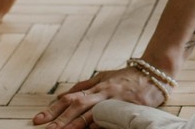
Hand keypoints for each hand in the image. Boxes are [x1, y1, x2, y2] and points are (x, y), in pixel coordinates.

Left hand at [36, 66, 165, 128]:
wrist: (156, 72)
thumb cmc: (128, 77)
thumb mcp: (104, 77)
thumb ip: (84, 87)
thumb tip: (62, 96)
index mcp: (95, 85)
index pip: (70, 98)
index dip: (53, 109)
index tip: (38, 119)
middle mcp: (102, 92)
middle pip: (77, 105)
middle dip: (59, 118)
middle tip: (44, 128)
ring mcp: (115, 100)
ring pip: (91, 113)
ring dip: (74, 124)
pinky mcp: (128, 106)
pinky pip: (111, 117)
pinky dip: (99, 124)